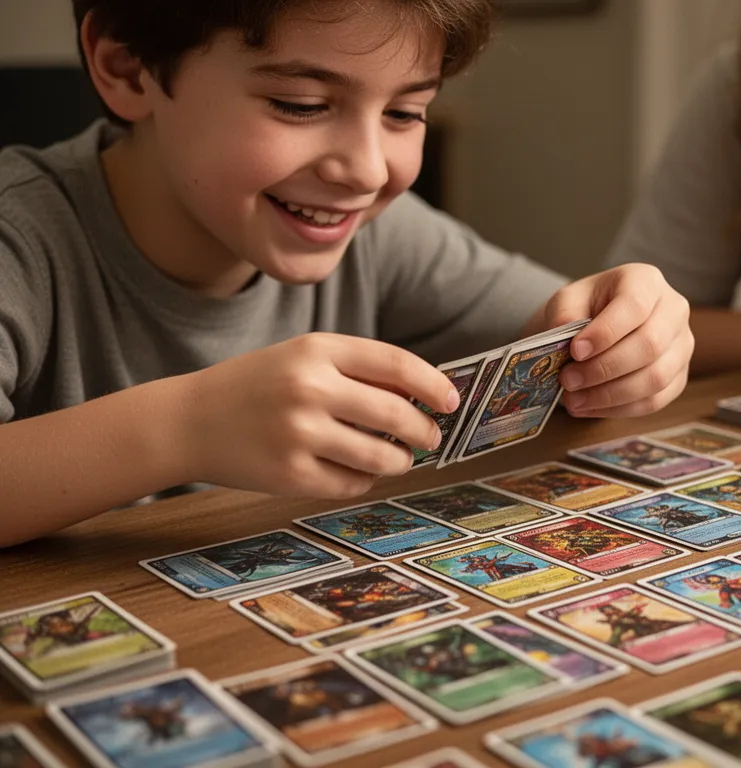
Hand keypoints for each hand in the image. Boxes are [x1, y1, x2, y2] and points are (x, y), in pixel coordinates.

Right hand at [179, 334, 458, 496]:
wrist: (189, 420)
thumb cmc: (257, 384)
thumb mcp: (304, 357)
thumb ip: (359, 368)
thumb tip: (424, 393)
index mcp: (316, 349)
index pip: (396, 364)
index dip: (432, 385)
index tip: (450, 401)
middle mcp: (308, 388)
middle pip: (396, 413)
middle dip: (424, 430)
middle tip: (431, 438)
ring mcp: (298, 434)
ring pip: (381, 455)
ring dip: (400, 459)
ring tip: (398, 457)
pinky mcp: (290, 475)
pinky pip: (352, 483)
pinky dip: (364, 478)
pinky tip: (356, 469)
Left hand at [539, 263, 693, 417]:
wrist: (601, 322)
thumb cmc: (587, 307)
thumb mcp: (569, 300)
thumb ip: (566, 316)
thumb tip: (568, 344)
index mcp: (646, 281)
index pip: (634, 306)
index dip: (605, 333)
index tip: (575, 351)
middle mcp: (674, 310)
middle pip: (650, 345)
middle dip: (604, 369)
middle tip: (568, 380)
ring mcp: (682, 345)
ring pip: (655, 378)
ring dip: (610, 395)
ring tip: (574, 399)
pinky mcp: (679, 376)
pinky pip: (655, 401)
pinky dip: (619, 409)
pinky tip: (589, 406)